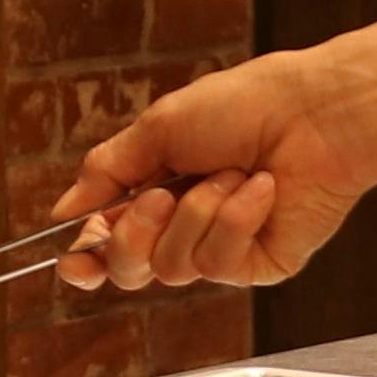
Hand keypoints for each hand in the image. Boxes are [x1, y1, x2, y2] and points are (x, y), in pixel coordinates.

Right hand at [50, 50, 376, 292]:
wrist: (314, 113)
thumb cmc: (244, 106)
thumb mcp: (157, 129)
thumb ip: (106, 172)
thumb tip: (63, 211)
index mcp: (156, 191)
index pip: (107, 241)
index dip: (86, 258)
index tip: (73, 263)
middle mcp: (185, 226)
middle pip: (129, 269)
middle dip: (135, 233)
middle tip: (162, 194)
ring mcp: (221, 249)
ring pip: (170, 267)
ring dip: (196, 212)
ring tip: (230, 174)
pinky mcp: (257, 264)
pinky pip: (217, 261)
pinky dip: (234, 217)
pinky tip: (261, 188)